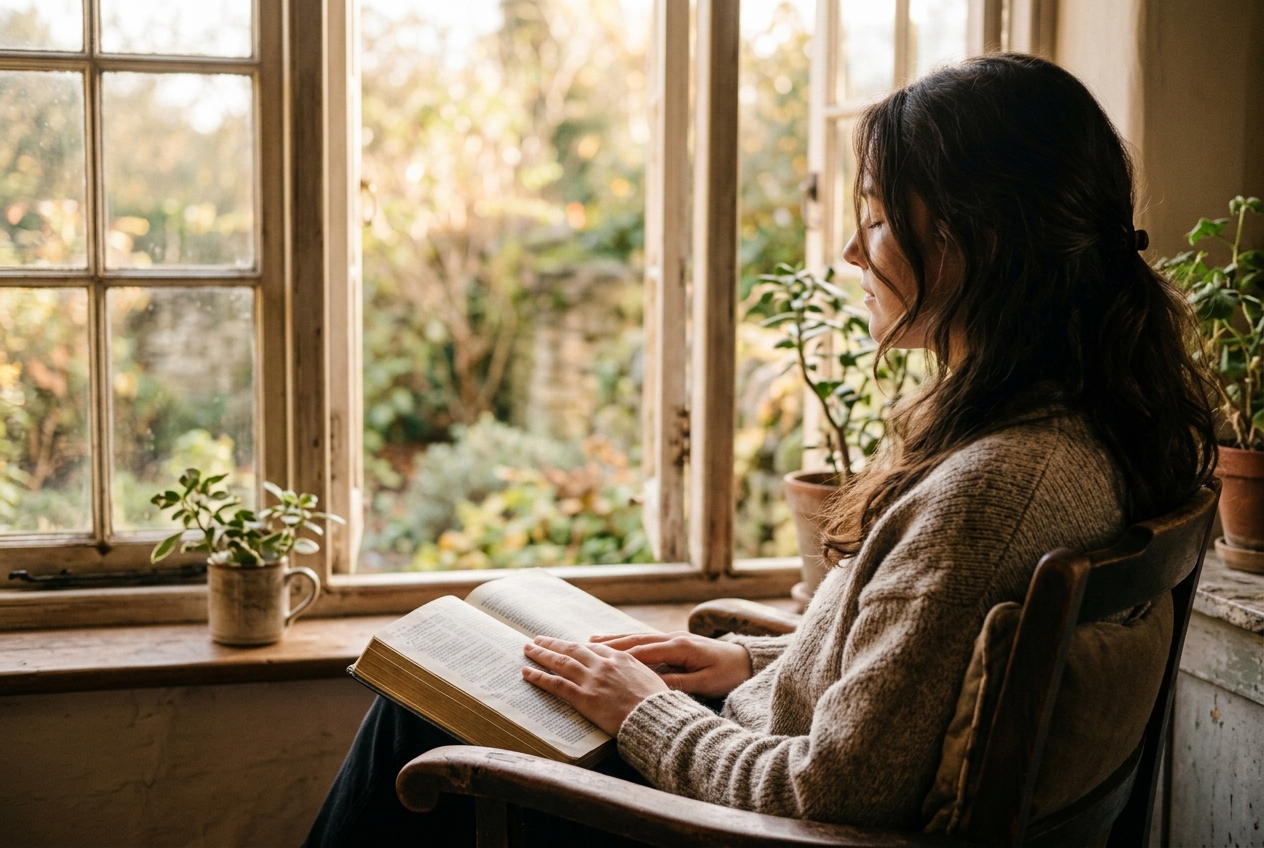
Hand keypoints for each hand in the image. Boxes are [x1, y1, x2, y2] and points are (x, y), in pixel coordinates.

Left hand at [522, 636, 668, 734]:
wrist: (656, 718)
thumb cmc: (658, 703)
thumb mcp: (651, 678)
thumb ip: (636, 672)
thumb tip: (631, 675)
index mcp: (622, 658)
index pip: (593, 648)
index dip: (577, 646)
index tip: (567, 644)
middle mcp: (604, 664)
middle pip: (573, 649)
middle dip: (553, 643)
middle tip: (538, 640)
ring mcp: (593, 680)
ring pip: (561, 662)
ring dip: (541, 654)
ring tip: (528, 649)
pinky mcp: (584, 698)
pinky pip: (556, 684)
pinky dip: (540, 677)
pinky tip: (527, 673)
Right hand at [590, 631, 751, 698]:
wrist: (747, 661)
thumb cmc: (728, 674)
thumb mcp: (705, 683)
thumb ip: (678, 684)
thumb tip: (651, 686)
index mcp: (679, 648)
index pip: (643, 651)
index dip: (617, 655)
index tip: (595, 658)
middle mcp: (672, 638)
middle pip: (634, 640)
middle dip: (607, 644)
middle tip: (582, 645)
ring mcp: (673, 638)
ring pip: (637, 638)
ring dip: (613, 640)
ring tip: (589, 642)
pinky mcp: (675, 643)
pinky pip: (645, 641)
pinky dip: (626, 642)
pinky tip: (614, 644)